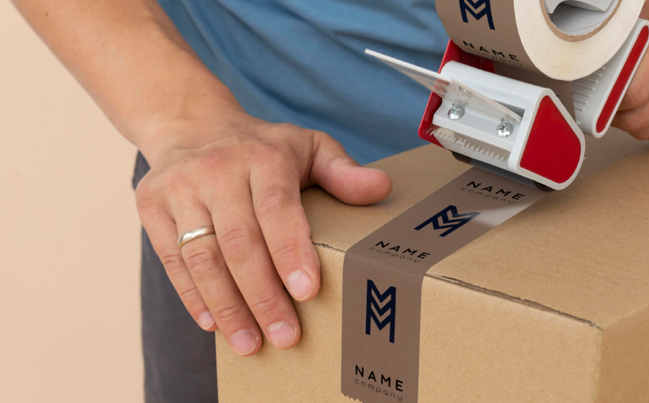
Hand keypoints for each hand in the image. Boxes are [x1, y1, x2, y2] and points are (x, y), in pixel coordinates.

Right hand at [134, 114, 391, 355]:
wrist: (192, 125)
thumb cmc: (262, 147)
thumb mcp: (309, 146)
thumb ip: (343, 172)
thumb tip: (381, 188)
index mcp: (262, 156)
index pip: (277, 207)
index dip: (291, 250)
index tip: (308, 291)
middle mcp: (217, 169)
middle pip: (240, 240)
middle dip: (263, 294)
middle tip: (285, 336)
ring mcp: (179, 187)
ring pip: (202, 255)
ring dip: (227, 305)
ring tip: (250, 342)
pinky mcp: (152, 206)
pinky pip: (172, 259)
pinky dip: (193, 296)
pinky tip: (215, 324)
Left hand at [612, 0, 648, 144]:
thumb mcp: (640, 20)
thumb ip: (619, 52)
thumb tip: (592, 87)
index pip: (635, 91)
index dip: (610, 102)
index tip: (599, 100)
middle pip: (645, 115)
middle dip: (618, 118)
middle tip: (606, 109)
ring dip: (634, 126)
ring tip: (626, 108)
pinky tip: (648, 110)